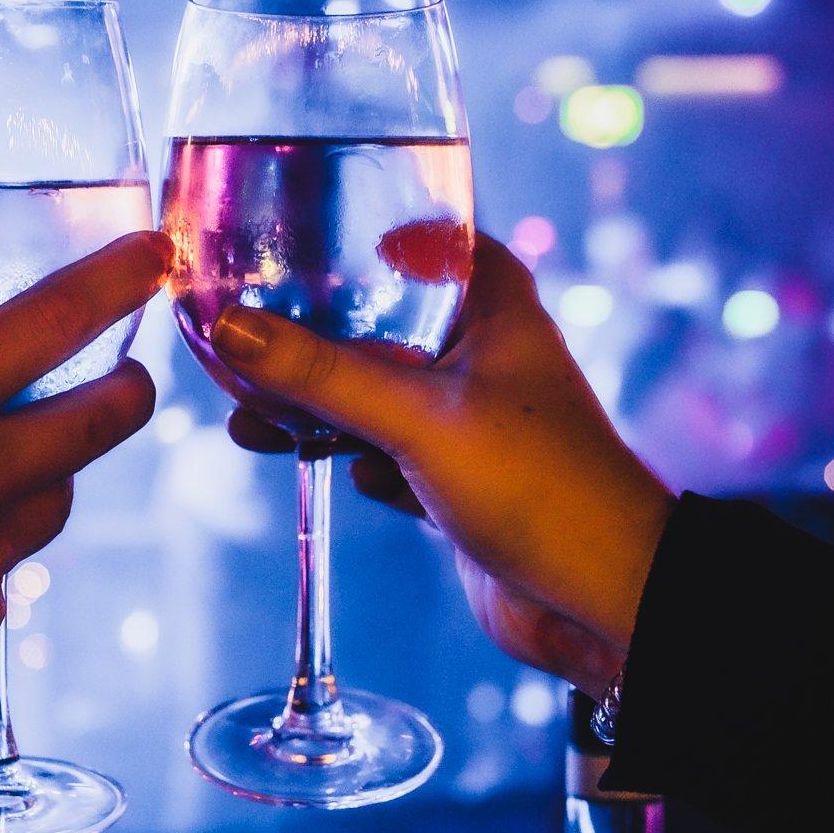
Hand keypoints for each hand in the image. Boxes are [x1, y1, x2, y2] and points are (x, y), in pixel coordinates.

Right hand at [212, 234, 672, 691]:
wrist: (605, 602)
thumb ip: (322, 373)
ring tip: (246, 414)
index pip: (430, 240)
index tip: (297, 230)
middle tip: (241, 329)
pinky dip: (348, 457)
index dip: (367, 232)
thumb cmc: (541, 487)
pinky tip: (315, 463)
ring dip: (317, 404)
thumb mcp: (418, 418)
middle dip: (314, 333)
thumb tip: (228, 327)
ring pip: (375, 396)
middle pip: (383, 324)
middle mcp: (485, 355)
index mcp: (496, 309)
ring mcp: (470, 421)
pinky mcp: (457, 482)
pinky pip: (385, 454)